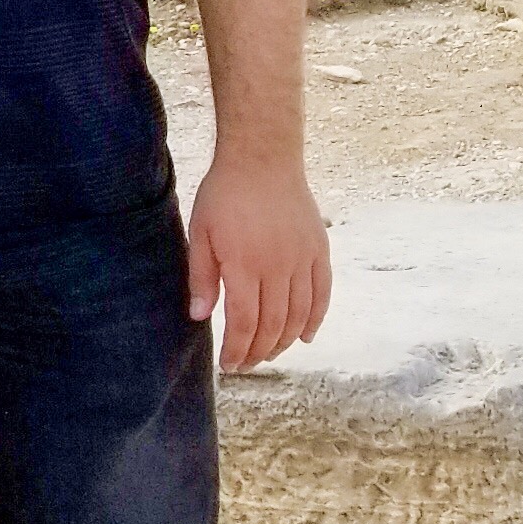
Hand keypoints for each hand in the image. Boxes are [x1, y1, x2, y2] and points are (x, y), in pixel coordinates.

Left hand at [186, 156, 329, 371]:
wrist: (262, 158)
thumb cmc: (224, 194)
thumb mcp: (200, 233)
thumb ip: (202, 278)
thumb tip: (200, 318)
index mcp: (244, 264)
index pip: (245, 322)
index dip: (238, 349)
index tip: (229, 365)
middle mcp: (278, 266)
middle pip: (274, 324)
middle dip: (259, 351)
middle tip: (246, 364)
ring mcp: (303, 259)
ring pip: (300, 315)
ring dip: (286, 341)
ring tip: (269, 353)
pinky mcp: (320, 250)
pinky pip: (322, 294)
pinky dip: (316, 319)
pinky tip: (306, 337)